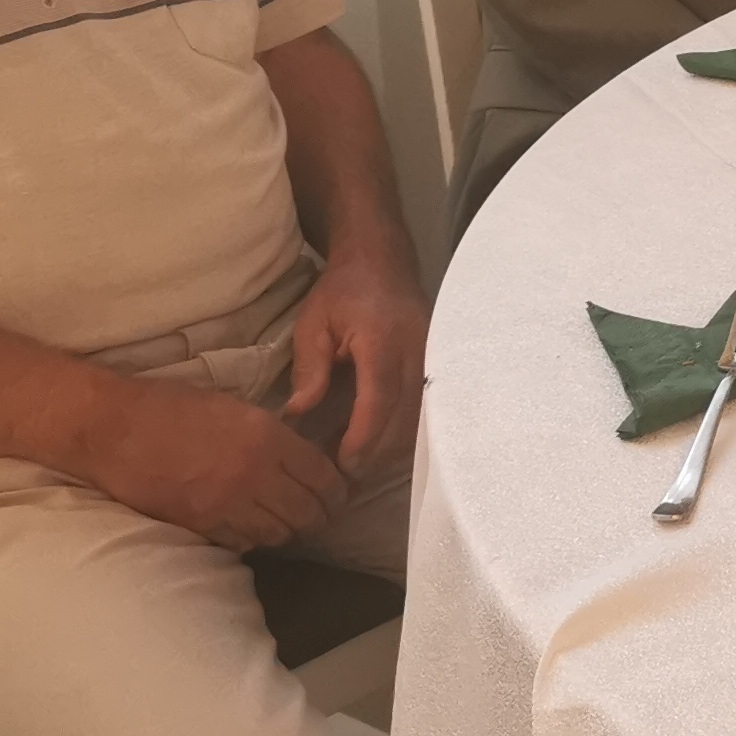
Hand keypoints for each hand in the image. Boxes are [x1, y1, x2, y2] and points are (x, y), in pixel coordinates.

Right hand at [79, 377, 350, 551]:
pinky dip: (253, 539)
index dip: (337, 490)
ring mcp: (227, 504)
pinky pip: (243, 543)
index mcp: (267, 438)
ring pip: (280, 533)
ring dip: (287, 530)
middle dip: (320, 516)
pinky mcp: (201, 524)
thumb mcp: (234, 407)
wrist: (112, 428)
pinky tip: (251, 527)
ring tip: (286, 523)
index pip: (324, 477)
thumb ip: (272, 434)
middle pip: (309, 512)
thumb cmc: (171, 407)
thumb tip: (300, 457)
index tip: (338, 494)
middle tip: (319, 515)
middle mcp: (255, 474)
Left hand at [282, 248, 430, 479]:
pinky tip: (379, 440)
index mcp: (383, 341)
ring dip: (391, 447)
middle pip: (406, 418)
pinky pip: (425, 410)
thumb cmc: (343, 291)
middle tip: (346, 475)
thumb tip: (299, 415)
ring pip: (420, 420)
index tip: (343, 464)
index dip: (364, 438)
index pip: (380, 400)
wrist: (383, 261)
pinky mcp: (437, 367)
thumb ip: (309, 369)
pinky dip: (402, 432)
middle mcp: (417, 353)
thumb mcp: (313, 324)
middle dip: (378, 453)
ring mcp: (433, 360)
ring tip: (359, 461)